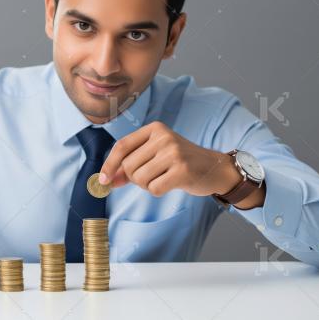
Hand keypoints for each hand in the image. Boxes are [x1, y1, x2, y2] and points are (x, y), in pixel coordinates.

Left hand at [99, 121, 242, 197]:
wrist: (215, 168)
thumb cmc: (181, 162)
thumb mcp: (155, 156)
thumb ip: (130, 166)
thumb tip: (106, 180)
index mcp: (155, 128)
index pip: (122, 146)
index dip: (109, 164)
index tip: (103, 180)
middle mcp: (164, 137)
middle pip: (129, 166)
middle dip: (134, 178)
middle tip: (151, 176)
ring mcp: (174, 153)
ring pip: (140, 178)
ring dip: (147, 185)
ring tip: (162, 178)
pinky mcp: (182, 170)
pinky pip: (154, 188)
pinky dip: (158, 191)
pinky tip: (171, 184)